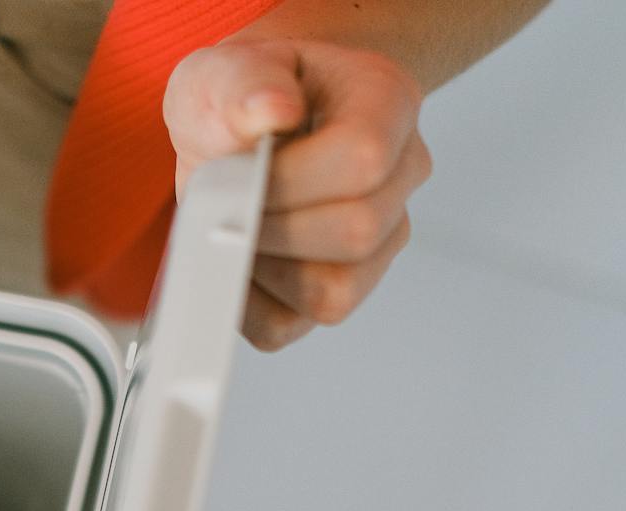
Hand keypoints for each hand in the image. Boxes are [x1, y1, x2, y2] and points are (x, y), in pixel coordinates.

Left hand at [165, 39, 430, 350]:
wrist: (240, 129)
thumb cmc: (240, 100)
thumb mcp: (223, 70)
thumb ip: (241, 84)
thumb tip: (271, 111)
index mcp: (387, 102)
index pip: (364, 158)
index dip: (290, 180)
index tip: (239, 171)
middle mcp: (402, 173)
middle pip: (357, 232)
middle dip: (272, 226)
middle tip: (226, 202)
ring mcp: (382, 239)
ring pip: (334, 292)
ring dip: (264, 269)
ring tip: (234, 226)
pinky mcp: (342, 290)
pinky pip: (293, 325)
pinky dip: (247, 303)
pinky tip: (237, 258)